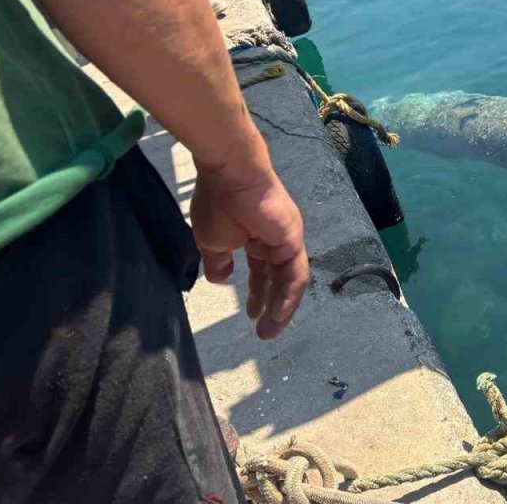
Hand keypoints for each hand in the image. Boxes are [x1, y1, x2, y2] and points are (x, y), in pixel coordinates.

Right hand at [191, 150, 308, 339]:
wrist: (229, 175)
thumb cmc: (218, 203)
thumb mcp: (212, 241)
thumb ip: (218, 262)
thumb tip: (220, 279)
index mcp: (256, 239)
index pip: (262, 272)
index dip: (256, 293)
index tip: (250, 313)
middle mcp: (275, 240)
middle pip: (278, 280)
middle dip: (271, 307)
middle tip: (264, 331)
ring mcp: (288, 240)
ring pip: (289, 282)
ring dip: (281, 309)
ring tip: (269, 331)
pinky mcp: (293, 240)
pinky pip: (295, 276)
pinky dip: (288, 298)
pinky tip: (277, 315)